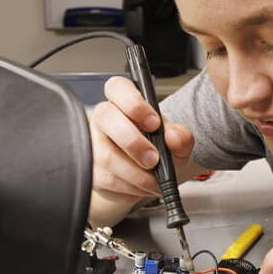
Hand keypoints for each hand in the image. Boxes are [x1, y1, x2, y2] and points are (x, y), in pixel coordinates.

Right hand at [87, 75, 193, 224]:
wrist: (149, 177)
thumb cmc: (160, 151)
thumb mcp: (178, 142)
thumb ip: (181, 137)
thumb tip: (174, 137)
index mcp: (124, 101)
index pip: (117, 87)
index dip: (133, 102)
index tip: (154, 122)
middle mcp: (105, 118)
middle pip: (106, 116)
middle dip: (133, 141)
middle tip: (154, 158)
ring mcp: (94, 143)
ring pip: (106, 154)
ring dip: (136, 172)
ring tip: (154, 178)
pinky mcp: (91, 169)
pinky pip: (107, 178)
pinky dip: (131, 186)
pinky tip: (144, 185)